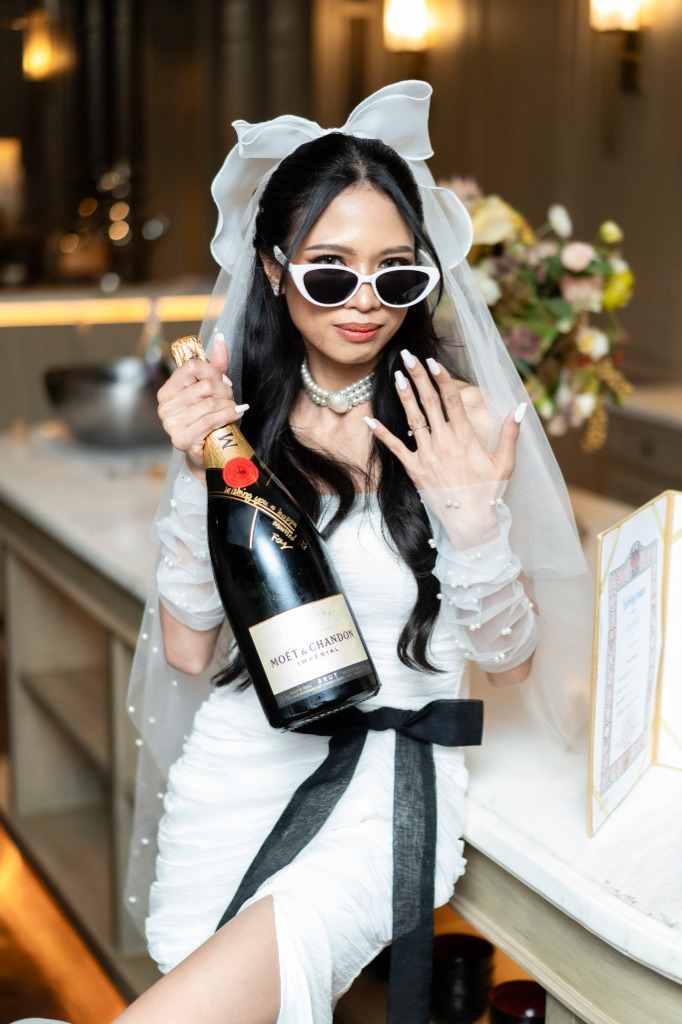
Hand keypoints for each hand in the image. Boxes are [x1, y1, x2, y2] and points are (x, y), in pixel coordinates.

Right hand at [157, 334, 248, 472]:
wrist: (211, 452)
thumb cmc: (210, 419)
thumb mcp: (212, 390)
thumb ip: (215, 366)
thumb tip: (219, 338)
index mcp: (168, 390)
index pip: (192, 367)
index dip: (213, 372)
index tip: (222, 381)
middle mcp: (165, 406)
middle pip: (205, 386)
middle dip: (225, 391)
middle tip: (231, 398)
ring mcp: (171, 423)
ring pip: (210, 402)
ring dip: (229, 405)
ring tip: (233, 409)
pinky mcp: (182, 438)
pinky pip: (211, 419)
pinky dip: (228, 415)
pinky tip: (236, 414)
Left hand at [365, 349, 523, 492]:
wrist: (469, 521)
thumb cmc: (488, 492)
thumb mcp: (505, 462)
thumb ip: (510, 433)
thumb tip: (520, 408)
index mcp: (465, 437)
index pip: (452, 401)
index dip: (442, 378)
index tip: (433, 361)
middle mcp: (444, 442)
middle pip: (430, 402)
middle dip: (419, 377)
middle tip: (409, 356)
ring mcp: (427, 455)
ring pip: (413, 419)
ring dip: (404, 396)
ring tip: (397, 375)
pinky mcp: (414, 469)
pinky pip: (395, 448)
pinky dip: (381, 433)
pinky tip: (369, 419)